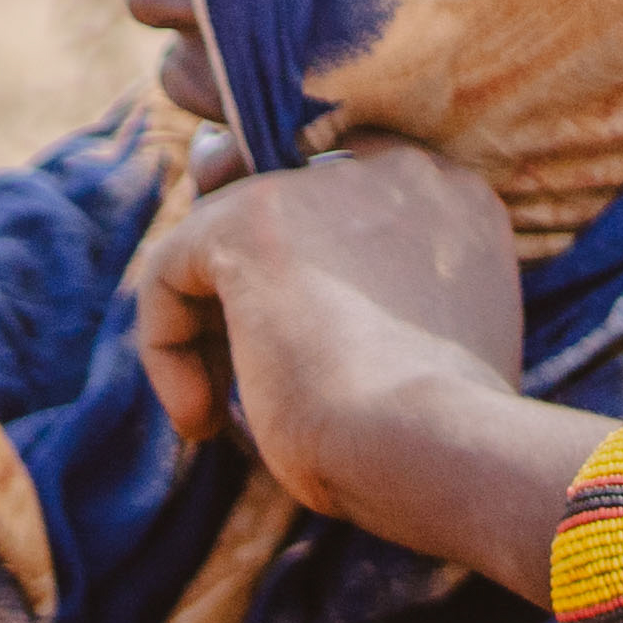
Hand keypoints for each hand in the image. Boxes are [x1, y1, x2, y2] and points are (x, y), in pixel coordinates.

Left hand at [124, 143, 558, 560]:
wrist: (437, 450)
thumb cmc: (435, 443)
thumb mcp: (413, 363)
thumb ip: (362, 304)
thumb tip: (258, 283)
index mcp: (455, 204)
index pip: (346, 195)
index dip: (298, 269)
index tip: (280, 342)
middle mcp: (403, 172)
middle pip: (276, 202)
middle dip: (238, 292)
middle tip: (245, 380)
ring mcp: (330, 185)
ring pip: (217, 237)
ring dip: (203, 334)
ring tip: (220, 417)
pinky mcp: (255, 218)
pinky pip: (170, 266)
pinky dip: (168, 348)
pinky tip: (203, 418)